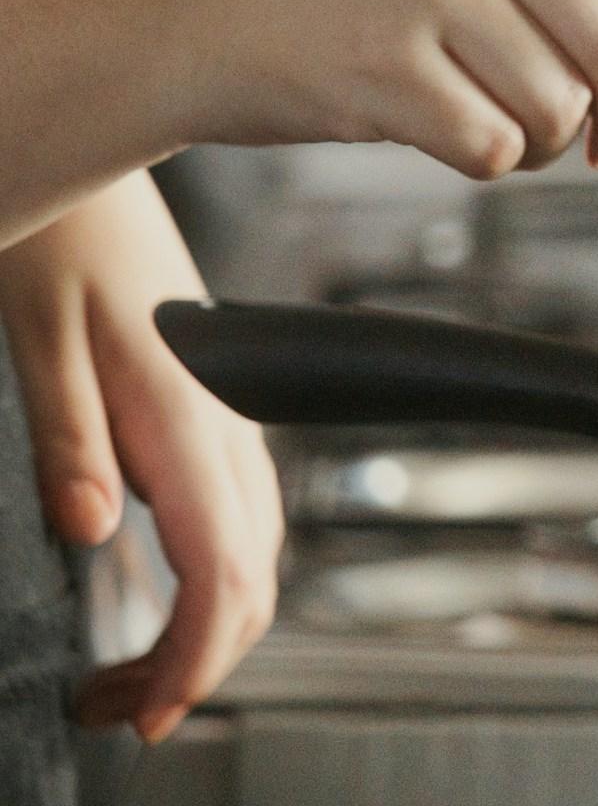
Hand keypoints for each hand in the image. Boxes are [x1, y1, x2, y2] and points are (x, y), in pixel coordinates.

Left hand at [0, 173, 282, 744]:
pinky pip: (241, 518)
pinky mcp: (218, 414)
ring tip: (128, 668)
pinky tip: (161, 591)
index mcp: (185, 412)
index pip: (220, 568)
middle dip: (198, 666)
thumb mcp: (40, 341)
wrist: (101, 184)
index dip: (193, 660)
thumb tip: (91, 534)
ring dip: (205, 629)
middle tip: (118, 709)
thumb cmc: (67, 244)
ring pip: (256, 553)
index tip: (144, 714)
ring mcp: (231, 418)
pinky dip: (213, 583)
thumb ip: (72, 442)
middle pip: (255, 577)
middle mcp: (224, 421)